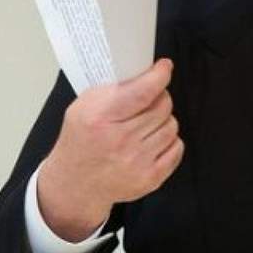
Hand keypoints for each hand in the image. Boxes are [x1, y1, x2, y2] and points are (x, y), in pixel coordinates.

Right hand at [37, 59, 183, 240]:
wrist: (75, 184)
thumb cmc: (81, 141)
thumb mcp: (83, 107)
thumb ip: (112, 90)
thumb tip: (147, 73)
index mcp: (101, 118)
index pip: (143, 92)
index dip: (159, 76)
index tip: (164, 68)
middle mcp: (120, 140)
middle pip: (162, 106)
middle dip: (160, 98)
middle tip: (150, 100)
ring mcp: (137, 162)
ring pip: (172, 126)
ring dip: (163, 121)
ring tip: (146, 124)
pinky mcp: (150, 178)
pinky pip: (177, 147)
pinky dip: (169, 141)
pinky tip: (152, 142)